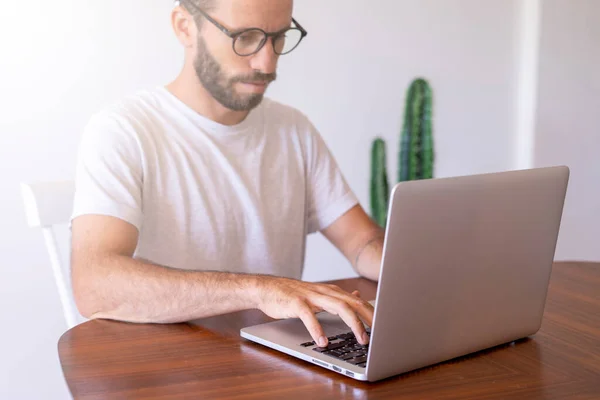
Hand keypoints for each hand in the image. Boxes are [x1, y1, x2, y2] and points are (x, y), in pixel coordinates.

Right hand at [254, 276, 373, 346]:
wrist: (266, 288)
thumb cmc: (293, 295)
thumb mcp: (318, 293)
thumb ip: (337, 296)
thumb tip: (357, 296)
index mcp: (331, 291)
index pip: (358, 301)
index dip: (373, 313)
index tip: (386, 326)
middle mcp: (325, 292)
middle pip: (353, 303)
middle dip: (369, 318)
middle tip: (380, 334)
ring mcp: (311, 296)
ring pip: (338, 307)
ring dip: (353, 323)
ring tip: (361, 339)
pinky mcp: (296, 303)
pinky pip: (309, 317)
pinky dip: (318, 330)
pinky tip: (323, 342)